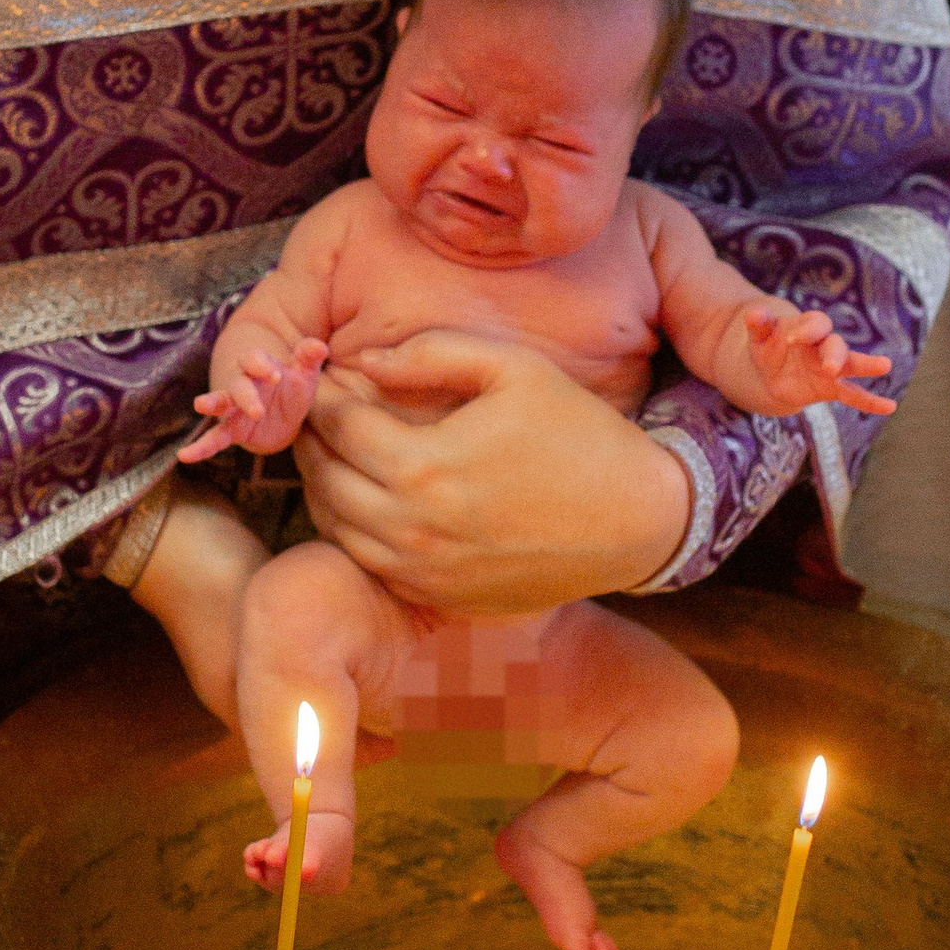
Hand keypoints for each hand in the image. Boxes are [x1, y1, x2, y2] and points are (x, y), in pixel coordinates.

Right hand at [175, 335, 326, 462]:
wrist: (285, 418)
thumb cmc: (292, 389)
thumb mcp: (305, 375)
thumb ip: (309, 359)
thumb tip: (320, 346)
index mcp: (259, 368)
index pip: (253, 359)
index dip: (261, 365)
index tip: (275, 375)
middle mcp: (243, 385)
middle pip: (237, 384)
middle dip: (244, 395)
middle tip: (257, 409)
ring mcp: (234, 409)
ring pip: (221, 404)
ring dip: (212, 404)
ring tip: (200, 405)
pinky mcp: (232, 431)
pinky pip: (214, 438)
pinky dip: (200, 447)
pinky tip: (184, 455)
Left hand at [295, 330, 690, 616]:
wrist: (637, 521)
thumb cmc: (578, 433)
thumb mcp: (512, 368)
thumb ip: (430, 353)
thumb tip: (363, 362)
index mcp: (424, 467)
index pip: (337, 424)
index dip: (321, 394)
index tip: (323, 374)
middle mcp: (412, 529)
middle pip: (323, 477)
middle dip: (312, 437)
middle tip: (318, 410)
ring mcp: (423, 572)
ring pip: (335, 526)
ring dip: (325, 482)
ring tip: (337, 449)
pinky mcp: (438, 597)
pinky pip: (367, 562)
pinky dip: (353, 526)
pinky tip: (368, 495)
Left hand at [741, 300, 896, 418]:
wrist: (774, 369)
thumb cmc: (769, 346)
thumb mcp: (760, 336)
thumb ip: (759, 324)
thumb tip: (753, 314)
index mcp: (808, 328)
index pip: (816, 323)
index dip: (806, 330)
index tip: (791, 340)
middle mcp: (824, 345)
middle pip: (836, 345)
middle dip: (835, 354)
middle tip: (830, 367)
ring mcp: (831, 367)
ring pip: (852, 364)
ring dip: (866, 366)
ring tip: (885, 365)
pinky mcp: (832, 387)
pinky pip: (854, 394)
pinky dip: (871, 401)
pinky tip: (889, 407)